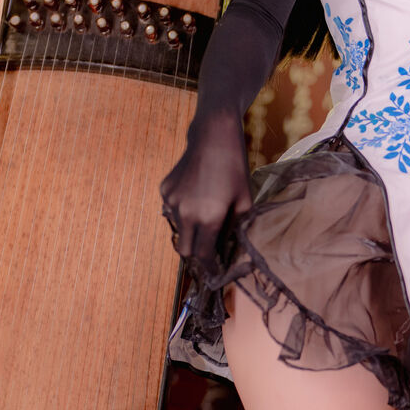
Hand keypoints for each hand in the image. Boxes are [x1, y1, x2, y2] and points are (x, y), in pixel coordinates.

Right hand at [159, 109, 252, 277]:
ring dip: (188, 229)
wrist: (213, 137)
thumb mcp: (244, 201)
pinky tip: (195, 194)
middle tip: (206, 248)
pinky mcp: (165, 189)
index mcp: (208, 218)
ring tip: (203, 211)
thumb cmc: (235, 169)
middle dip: (195, 254)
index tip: (214, 272)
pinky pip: (171, 210)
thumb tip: (230, 247)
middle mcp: (186, 213)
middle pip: (184, 250)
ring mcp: (172, 200)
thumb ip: (236, 227)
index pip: (204, 255)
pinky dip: (181, 210)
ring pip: (176, 229)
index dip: (209, 266)